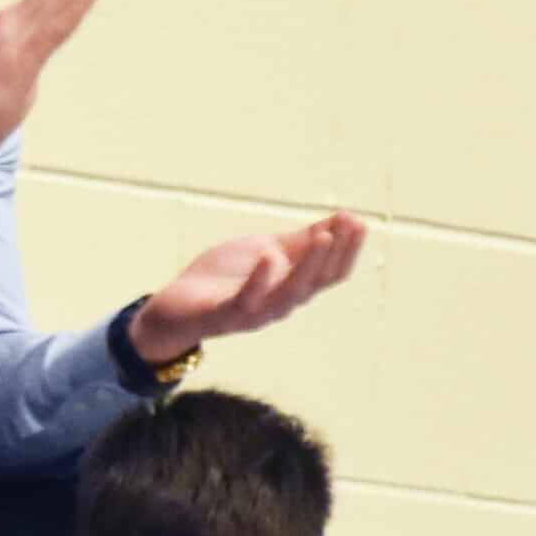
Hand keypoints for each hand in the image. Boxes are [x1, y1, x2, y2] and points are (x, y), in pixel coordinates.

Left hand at [120, 211, 370, 370]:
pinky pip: (246, 302)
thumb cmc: (223, 279)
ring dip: (309, 265)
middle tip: (351, 224)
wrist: (175, 306)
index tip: (360, 220)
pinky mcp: (223, 316)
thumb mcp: (267, 250)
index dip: (348, 249)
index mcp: (292, 288)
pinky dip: (259, 281)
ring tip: (323, 237)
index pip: (330, 273)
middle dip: (337, 252)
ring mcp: (253, 314)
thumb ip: (300, 241)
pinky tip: (269, 257)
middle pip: (317, 282)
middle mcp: (279, 305)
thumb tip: (343, 218)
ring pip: (290, 294)